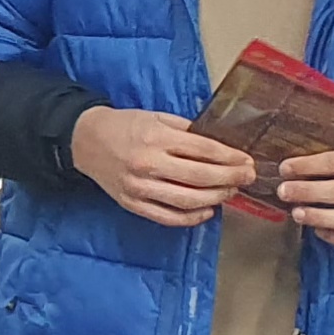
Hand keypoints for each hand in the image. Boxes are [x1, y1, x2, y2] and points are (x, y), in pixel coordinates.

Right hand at [70, 106, 256, 227]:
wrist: (85, 140)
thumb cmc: (125, 125)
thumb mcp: (157, 117)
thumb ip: (187, 131)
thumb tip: (220, 147)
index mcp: (156, 138)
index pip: (204, 151)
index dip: (231, 158)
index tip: (247, 161)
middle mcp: (148, 164)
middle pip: (201, 177)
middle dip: (231, 178)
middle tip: (248, 178)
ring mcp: (140, 188)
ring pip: (188, 200)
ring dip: (216, 198)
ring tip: (230, 192)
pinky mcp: (132, 204)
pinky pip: (168, 217)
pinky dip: (192, 217)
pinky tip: (207, 210)